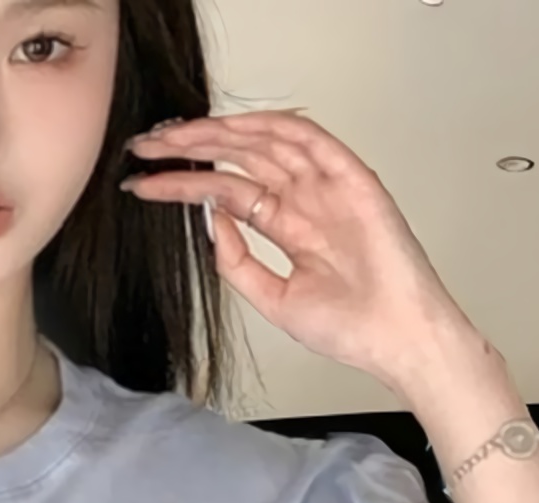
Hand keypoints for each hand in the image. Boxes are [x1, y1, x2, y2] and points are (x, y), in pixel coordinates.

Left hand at [122, 111, 484, 400]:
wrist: (394, 338)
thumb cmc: (348, 327)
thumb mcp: (271, 298)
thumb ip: (237, 260)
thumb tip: (207, 218)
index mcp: (289, 227)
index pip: (228, 192)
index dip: (185, 184)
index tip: (144, 182)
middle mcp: (306, 201)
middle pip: (242, 161)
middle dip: (193, 150)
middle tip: (147, 147)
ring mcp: (328, 188)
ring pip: (269, 143)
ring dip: (223, 134)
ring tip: (177, 136)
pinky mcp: (353, 180)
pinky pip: (312, 141)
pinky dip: (274, 128)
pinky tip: (235, 127)